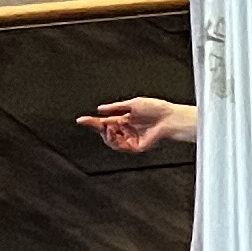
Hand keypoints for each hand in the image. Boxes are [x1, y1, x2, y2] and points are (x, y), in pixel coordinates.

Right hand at [80, 97, 200, 155]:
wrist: (170, 118)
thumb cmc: (157, 108)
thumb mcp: (132, 103)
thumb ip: (115, 107)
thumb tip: (100, 108)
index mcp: (126, 118)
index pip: (106, 121)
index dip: (93, 121)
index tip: (82, 120)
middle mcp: (128, 129)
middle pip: (106, 131)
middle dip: (95, 126)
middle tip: (88, 122)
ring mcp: (131, 138)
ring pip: (110, 140)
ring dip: (105, 133)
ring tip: (106, 126)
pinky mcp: (136, 146)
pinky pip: (120, 146)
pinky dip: (113, 139)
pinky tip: (112, 131)